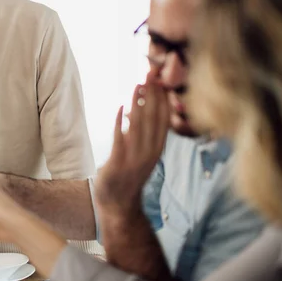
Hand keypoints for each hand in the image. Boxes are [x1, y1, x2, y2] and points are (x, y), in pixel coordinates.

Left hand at [95, 71, 168, 216]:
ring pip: (139, 126)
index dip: (162, 99)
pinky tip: (120, 106)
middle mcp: (149, 152)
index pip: (163, 120)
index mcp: (156, 149)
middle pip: (153, 119)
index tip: (160, 81)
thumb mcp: (141, 154)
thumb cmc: (128, 176)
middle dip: (152, 96)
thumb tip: (141, 109)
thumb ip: (143, 135)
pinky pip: (120, 138)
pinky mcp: (118, 163)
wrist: (118, 205)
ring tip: (137, 86)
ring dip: (138, 104)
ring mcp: (134, 158)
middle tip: (150, 75)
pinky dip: (121, 121)